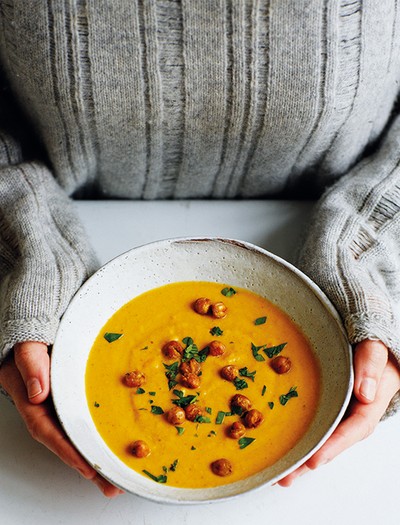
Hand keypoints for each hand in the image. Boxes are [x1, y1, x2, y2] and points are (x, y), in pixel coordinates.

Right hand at [0, 341, 122, 496]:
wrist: (40, 319)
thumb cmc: (33, 331)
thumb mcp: (28, 342)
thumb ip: (30, 361)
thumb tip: (38, 393)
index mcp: (28, 395)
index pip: (47, 429)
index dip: (67, 450)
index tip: (88, 468)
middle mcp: (42, 403)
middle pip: (64, 439)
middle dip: (85, 464)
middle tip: (110, 485)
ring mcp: (57, 400)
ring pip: (75, 431)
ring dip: (93, 454)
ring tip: (116, 476)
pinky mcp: (72, 393)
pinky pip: (84, 416)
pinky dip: (97, 433)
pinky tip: (112, 444)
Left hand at [277, 339, 399, 486]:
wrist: (366, 343)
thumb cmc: (371, 346)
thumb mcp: (375, 349)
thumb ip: (371, 363)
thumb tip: (366, 393)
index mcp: (371, 402)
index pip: (356, 427)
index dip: (336, 444)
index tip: (315, 459)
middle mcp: (354, 413)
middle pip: (334, 441)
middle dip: (311, 460)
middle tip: (287, 477)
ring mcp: (339, 412)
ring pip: (321, 438)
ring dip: (301, 457)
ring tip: (278, 475)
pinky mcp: (325, 407)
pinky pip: (312, 424)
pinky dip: (298, 438)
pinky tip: (279, 450)